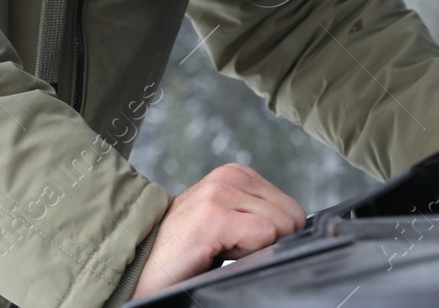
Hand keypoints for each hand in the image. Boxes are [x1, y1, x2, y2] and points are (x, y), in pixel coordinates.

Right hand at [131, 163, 305, 298]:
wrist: (141, 265)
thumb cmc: (184, 250)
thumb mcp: (226, 219)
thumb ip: (255, 212)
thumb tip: (297, 227)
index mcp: (236, 173)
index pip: (290, 206)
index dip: (276, 235)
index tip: (243, 242)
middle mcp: (229, 176)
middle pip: (291, 215)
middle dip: (270, 241)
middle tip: (231, 248)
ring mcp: (221, 193)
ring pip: (281, 224)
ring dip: (256, 247)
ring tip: (221, 248)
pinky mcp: (215, 215)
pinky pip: (265, 233)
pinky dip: (249, 251)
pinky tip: (219, 251)